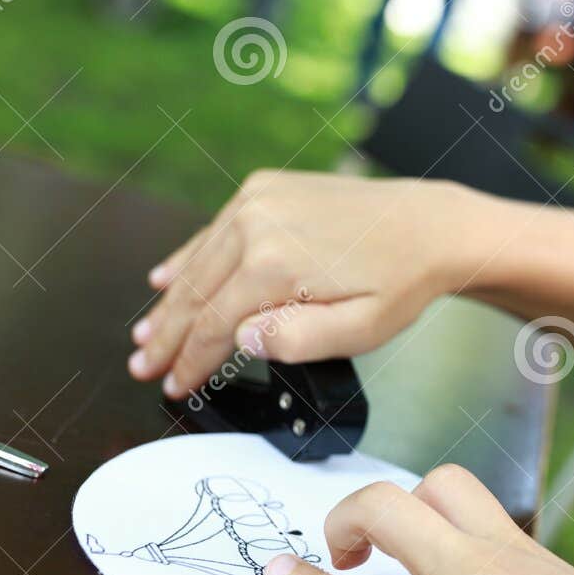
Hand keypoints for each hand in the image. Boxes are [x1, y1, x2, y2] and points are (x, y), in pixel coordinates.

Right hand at [129, 170, 473, 396]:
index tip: (174, 387)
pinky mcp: (265, 187)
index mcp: (276, 264)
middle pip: (197, 293)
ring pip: (199, 261)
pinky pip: (214, 230)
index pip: (215, 326)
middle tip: (143, 367)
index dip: (191, 363)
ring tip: (146, 335)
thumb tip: (240, 339)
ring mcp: (258, 199)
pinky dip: (189, 256)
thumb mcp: (360, 330)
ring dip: (171, 300)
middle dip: (167, 337)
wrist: (431, 225)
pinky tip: (165, 278)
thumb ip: (295, 341)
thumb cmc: (401, 280)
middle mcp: (257, 223)